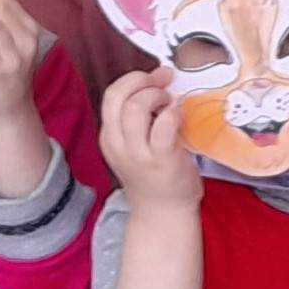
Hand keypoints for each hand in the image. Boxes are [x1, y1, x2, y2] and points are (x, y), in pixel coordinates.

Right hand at [96, 70, 200, 214]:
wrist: (163, 212)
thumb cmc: (154, 174)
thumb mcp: (134, 145)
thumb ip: (140, 115)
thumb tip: (160, 78)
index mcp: (109, 137)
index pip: (111, 96)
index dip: (133, 79)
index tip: (155, 77)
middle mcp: (118, 144)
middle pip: (117, 97)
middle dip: (141, 81)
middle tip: (163, 84)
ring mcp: (138, 154)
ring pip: (135, 108)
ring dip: (156, 95)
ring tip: (169, 102)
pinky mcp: (162, 160)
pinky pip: (162, 126)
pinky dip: (171, 112)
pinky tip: (179, 113)